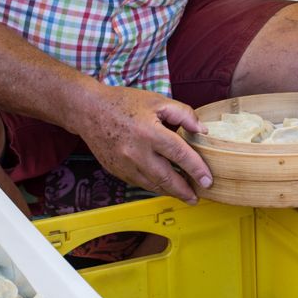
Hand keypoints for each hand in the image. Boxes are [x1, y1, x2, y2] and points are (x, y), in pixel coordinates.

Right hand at [73, 83, 210, 203]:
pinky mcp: (116, 170)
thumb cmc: (125, 103)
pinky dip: (154, 186)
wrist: (89, 111)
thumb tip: (202, 130)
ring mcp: (124, 164)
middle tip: (197, 197)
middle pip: (166, 177)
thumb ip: (184, 114)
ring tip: (185, 195)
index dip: (196, 169)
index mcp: (150, 133)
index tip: (208, 180)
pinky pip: (139, 183)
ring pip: (152, 184)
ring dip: (170, 192)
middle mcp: (136, 152)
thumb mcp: (158, 101)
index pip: (179, 155)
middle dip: (184, 190)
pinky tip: (164, 186)